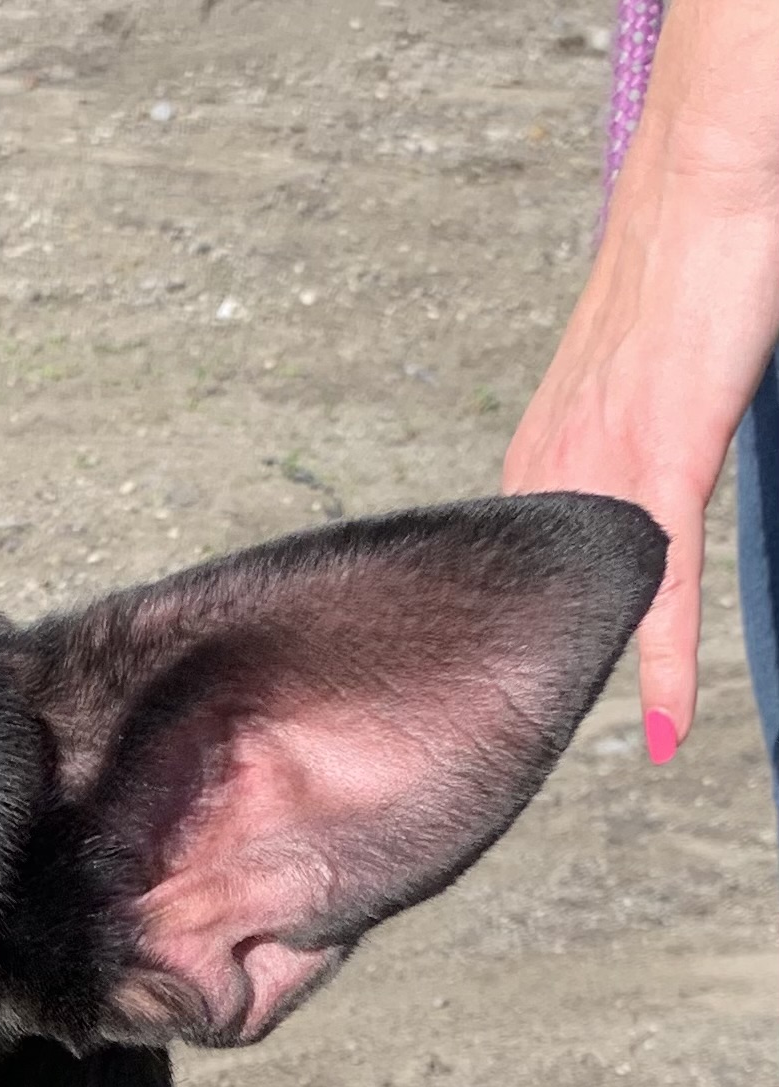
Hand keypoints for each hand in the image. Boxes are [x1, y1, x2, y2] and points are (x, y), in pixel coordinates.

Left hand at [503, 2, 778, 750]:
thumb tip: (626, 516)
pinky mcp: (662, 460)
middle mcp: (550, 478)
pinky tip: (664, 729)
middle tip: (535, 765)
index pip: (521, 594)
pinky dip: (663, 662)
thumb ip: (612, 462)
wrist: (703, 185)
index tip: (518, 726)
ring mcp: (601, 475)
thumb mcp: (626, 393)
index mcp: (535, 468)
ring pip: (594, 608)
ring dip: (602, 681)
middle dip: (543, 691)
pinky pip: (664, 588)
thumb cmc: (678, 276)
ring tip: (610, 753)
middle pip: (542, 617)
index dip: (526, 661)